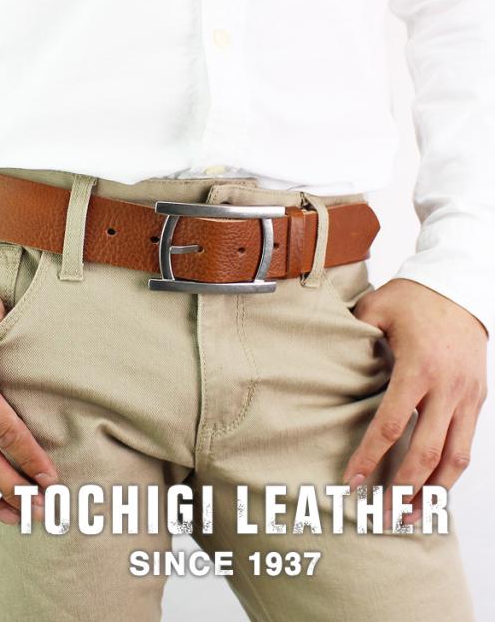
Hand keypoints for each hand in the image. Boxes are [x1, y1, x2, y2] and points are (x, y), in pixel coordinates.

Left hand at [342, 278, 487, 525]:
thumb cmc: (413, 298)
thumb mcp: (375, 309)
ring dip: (435, 491)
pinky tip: (436, 487)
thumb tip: (323, 360)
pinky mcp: (478, 398)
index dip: (370, 457)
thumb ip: (351, 336)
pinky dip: (453, 470)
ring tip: (414, 516)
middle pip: (426, 452)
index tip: (352, 481)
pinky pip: (468, 443)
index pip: (390, 424)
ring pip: (456, 457)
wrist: (460, 287)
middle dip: (404, 489)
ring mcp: (468, 395)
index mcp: (417, 368)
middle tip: (384, 516)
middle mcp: (447, 388)